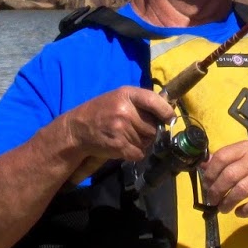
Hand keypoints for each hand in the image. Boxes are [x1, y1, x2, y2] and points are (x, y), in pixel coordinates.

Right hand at [59, 86, 173, 177]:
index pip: (154, 101)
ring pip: (147, 141)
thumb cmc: (102, 111)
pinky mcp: (119, 145)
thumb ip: (141, 102)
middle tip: (135, 130)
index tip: (169, 118)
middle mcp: (125, 110)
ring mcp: (121, 128)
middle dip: (148, 131)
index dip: (166, 111)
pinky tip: (124, 147)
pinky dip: (135, 153)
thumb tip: (168, 110)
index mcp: (126, 94)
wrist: (77, 128)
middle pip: (153, 127)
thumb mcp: (119, 98)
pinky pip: (139, 153)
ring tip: (127, 137)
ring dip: (141, 143)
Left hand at [200, 141, 247, 215]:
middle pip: (229, 176)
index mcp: (246, 147)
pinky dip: (245, 211)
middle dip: (216, 191)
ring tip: (223, 208)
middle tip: (212, 200)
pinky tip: (239, 212)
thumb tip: (202, 165)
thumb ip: (227, 159)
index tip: (206, 184)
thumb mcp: (247, 154)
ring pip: (240, 191)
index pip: (222, 157)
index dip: (210, 173)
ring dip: (227, 203)